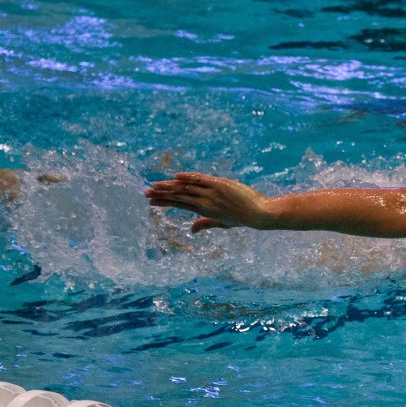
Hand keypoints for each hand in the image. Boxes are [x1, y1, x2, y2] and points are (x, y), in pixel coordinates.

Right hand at [145, 172, 272, 233]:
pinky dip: (189, 177)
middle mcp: (205, 202)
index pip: (181, 205)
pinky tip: (176, 176)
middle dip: (162, 195)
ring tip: (154, 186)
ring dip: (169, 187)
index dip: (166, 202)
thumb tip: (191, 230)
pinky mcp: (220, 185)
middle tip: (145, 194)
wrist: (260, 215)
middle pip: (179, 197)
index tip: (152, 201)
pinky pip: (201, 180)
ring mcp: (212, 194)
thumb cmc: (243, 218)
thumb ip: (205, 223)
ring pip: (187, 189)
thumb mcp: (222, 222)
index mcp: (205, 210)